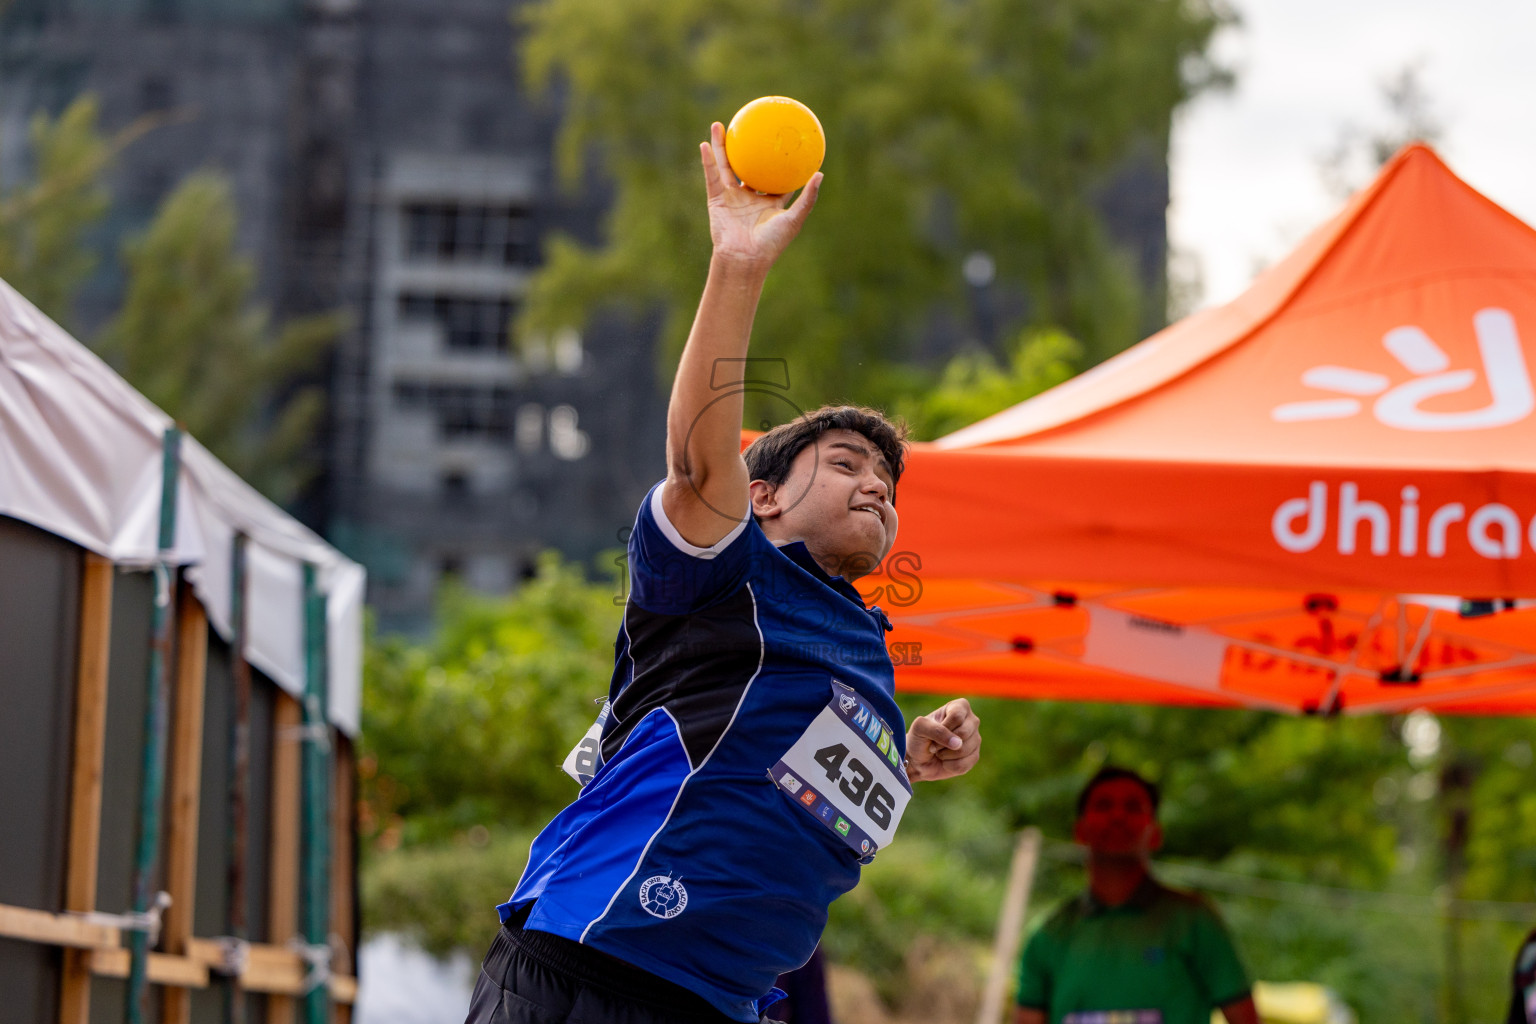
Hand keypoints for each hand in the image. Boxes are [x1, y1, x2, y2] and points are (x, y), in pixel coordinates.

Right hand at [700, 122, 820, 268]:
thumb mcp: (794, 218)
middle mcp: (749, 197)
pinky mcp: (717, 200)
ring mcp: (732, 198)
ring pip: (726, 166)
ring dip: (721, 146)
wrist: (745, 259)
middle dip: (746, 147)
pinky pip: (713, 176)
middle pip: (747, 165)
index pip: (773, 175)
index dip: (776, 158)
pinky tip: (706, 143)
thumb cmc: (772, 242)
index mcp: (769, 201)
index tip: (781, 139)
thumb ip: (807, 197)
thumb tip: (819, 174)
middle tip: (749, 125)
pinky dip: (709, 160)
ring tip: (720, 125)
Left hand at [904, 698, 980, 781]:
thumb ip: (936, 730)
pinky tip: (945, 761)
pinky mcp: (974, 756)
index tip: (931, 733)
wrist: (918, 760)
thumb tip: (958, 743)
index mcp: (960, 707)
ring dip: (944, 754)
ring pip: (964, 750)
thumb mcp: (920, 727)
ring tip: (939, 751)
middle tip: (934, 744)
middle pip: (963, 733)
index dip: (943, 728)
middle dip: (943, 743)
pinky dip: (948, 765)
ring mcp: (975, 739)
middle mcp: (971, 721)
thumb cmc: (919, 738)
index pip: (957, 716)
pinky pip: (964, 764)